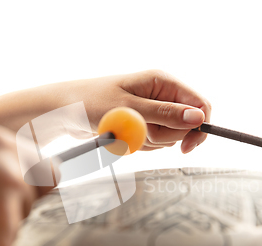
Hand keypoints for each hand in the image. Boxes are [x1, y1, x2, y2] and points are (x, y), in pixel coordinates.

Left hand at [0, 70, 211, 153]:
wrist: (62, 112)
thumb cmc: (91, 103)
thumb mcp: (130, 110)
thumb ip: (166, 115)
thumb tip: (198, 117)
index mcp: (162, 82)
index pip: (199, 105)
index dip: (198, 127)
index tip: (185, 147)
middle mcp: (159, 94)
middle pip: (184, 125)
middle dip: (164, 136)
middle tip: (139, 134)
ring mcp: (150, 110)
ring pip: (168, 137)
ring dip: (148, 142)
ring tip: (124, 133)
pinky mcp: (140, 123)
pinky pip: (151, 141)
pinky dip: (139, 145)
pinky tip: (121, 137)